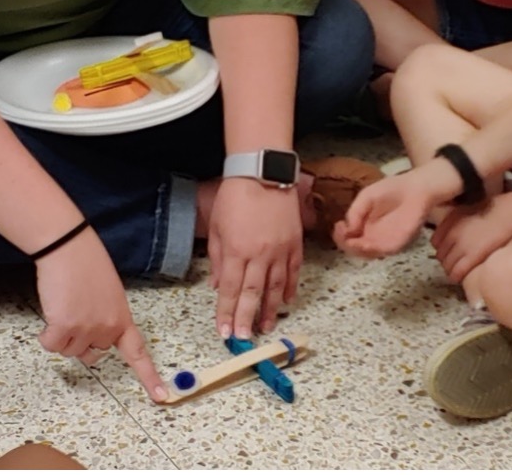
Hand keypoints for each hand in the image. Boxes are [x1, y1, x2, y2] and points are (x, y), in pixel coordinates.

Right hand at [35, 232, 166, 401]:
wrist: (70, 248)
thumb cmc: (87, 265)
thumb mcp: (109, 295)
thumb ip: (107, 320)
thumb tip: (95, 343)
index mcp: (123, 319)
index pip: (138, 353)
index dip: (148, 376)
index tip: (161, 396)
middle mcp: (108, 328)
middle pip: (91, 355)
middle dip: (80, 341)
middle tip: (75, 314)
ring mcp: (87, 328)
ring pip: (69, 351)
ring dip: (62, 334)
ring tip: (64, 306)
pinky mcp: (65, 326)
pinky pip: (51, 345)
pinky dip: (46, 334)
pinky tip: (52, 312)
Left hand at [208, 178, 302, 339]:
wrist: (263, 174)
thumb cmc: (235, 197)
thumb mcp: (217, 228)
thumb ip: (217, 259)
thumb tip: (218, 285)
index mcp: (236, 251)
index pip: (231, 290)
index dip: (227, 313)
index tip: (226, 331)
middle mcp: (259, 255)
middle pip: (252, 294)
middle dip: (247, 318)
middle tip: (245, 339)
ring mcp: (280, 250)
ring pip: (275, 287)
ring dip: (269, 310)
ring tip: (266, 327)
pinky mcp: (294, 244)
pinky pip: (293, 272)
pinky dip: (289, 289)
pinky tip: (285, 302)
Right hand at [333, 160, 461, 257]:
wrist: (416, 188)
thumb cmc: (392, 190)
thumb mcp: (366, 197)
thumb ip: (355, 212)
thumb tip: (347, 230)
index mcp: (364, 227)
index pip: (347, 239)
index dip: (339, 236)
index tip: (338, 226)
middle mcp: (373, 237)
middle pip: (354, 250)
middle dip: (345, 244)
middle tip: (342, 233)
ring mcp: (385, 241)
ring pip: (366, 254)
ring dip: (356, 250)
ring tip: (351, 240)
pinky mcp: (398, 243)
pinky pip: (382, 251)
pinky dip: (372, 250)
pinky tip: (365, 243)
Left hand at [432, 192, 511, 283]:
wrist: (509, 213)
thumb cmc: (494, 208)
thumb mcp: (468, 209)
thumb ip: (458, 219)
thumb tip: (457, 228)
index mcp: (449, 221)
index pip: (435, 241)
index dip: (442, 248)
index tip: (448, 251)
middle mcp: (451, 233)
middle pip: (440, 254)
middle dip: (445, 260)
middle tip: (453, 264)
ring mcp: (460, 245)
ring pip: (446, 264)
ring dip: (450, 270)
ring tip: (456, 273)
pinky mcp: (471, 256)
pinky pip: (457, 271)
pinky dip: (455, 276)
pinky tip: (458, 278)